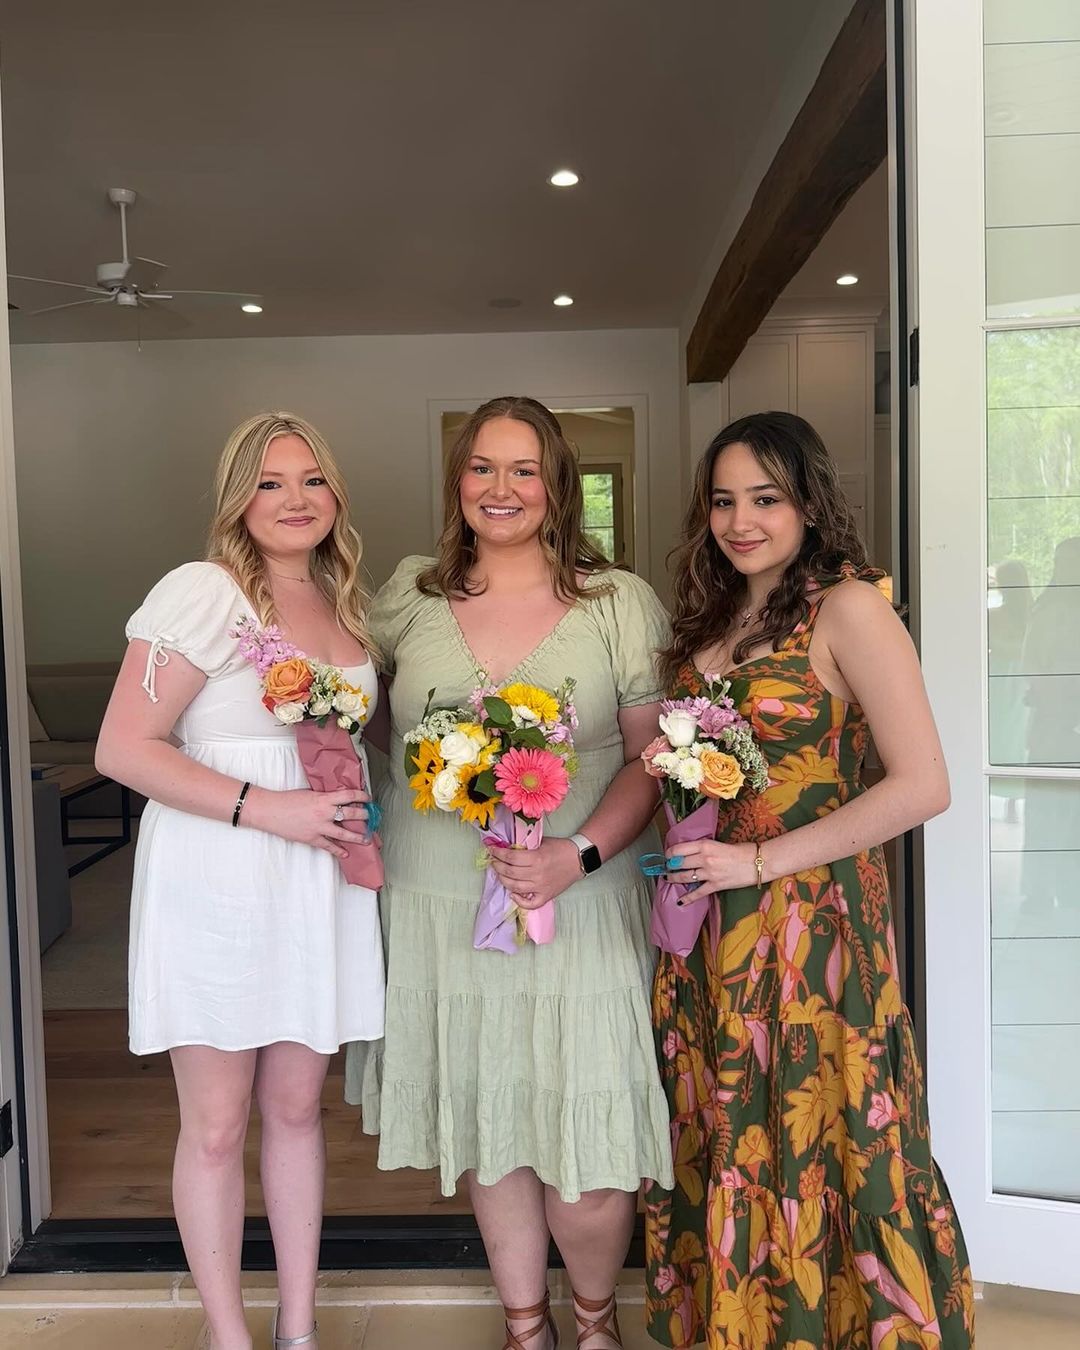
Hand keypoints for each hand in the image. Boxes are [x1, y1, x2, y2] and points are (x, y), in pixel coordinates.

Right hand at [244, 786, 371, 858]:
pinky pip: (329, 846)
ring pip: (344, 833)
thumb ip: (324, 797)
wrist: (270, 811)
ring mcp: (319, 827)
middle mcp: (324, 813)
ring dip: (357, 836)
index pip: (349, 795)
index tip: (368, 798)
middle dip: (364, 816)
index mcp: (324, 798)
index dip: (362, 796)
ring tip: (366, 839)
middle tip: (370, 818)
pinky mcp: (312, 838)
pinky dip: (338, 851)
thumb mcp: (310, 793)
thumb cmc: (288, 799)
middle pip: (351, 814)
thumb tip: (338, 800)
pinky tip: (346, 854)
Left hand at [487, 837, 581, 909]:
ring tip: (500, 874)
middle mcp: (537, 874)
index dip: (498, 853)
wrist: (578, 859)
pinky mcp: (546, 896)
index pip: (510, 857)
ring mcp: (541, 887)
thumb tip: (507, 848)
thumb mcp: (541, 842)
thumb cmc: (560, 848)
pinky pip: (529, 903)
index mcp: (536, 858)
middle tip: (493, 861)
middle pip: (510, 872)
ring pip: (515, 887)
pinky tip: (513, 893)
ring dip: (503, 880)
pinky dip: (519, 900)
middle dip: (497, 866)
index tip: (491, 849)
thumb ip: (525, 846)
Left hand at [664, 839, 756, 903]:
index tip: (667, 854)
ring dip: (673, 878)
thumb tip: (690, 852)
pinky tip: (680, 901)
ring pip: (684, 877)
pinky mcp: (716, 885)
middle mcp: (704, 858)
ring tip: (668, 878)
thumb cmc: (742, 850)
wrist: (758, 862)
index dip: (670, 852)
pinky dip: (687, 898)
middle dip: (670, 865)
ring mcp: (709, 873)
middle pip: (679, 863)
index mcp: (705, 845)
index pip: (679, 848)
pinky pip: (698, 893)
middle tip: (665, 866)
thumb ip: (704, 847)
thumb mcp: (719, 843)